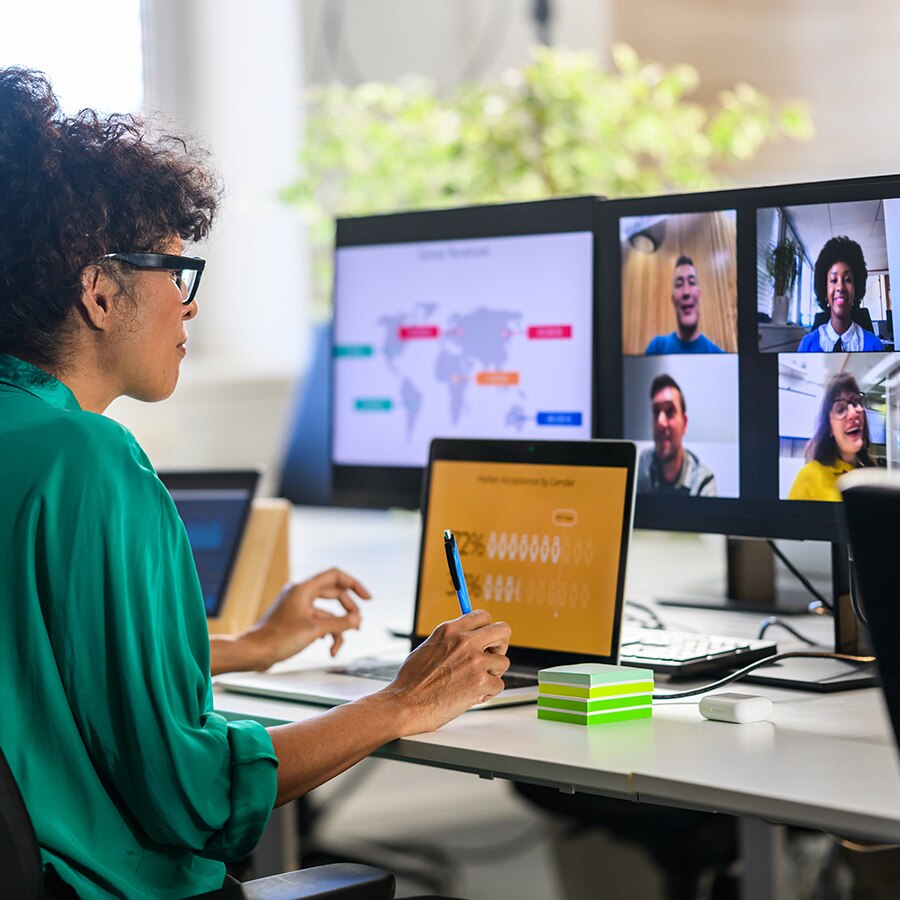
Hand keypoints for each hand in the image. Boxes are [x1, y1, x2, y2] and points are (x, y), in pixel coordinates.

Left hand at [240, 568, 371, 669]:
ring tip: (339, 647)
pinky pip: (318, 621)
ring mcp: (298, 607)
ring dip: (336, 629)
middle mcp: (301, 594)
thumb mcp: (314, 630)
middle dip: (348, 611)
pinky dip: (326, 633)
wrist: (254, 652)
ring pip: (327, 612)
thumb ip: (339, 623)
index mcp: (304, 588)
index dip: (354, 585)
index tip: (367, 599)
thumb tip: (357, 619)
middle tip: (357, 625)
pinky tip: (328, 647)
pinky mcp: (295, 620)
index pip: (335, 576)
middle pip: (334, 594)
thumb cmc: (278, 638)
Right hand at [380, 609, 510, 734]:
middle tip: (492, 657)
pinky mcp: (481, 682)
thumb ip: (450, 640)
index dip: (487, 629)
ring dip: (493, 673)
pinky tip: (472, 696)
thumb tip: (467, 637)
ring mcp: (475, 661)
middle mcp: (465, 641)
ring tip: (475, 682)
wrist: (405, 704)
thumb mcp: (429, 647)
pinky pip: (498, 685)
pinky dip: (488, 693)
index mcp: (450, 629)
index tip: (485, 639)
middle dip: (500, 644)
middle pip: (503, 630)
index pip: (483, 616)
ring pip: (503, 662)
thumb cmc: (412, 680)